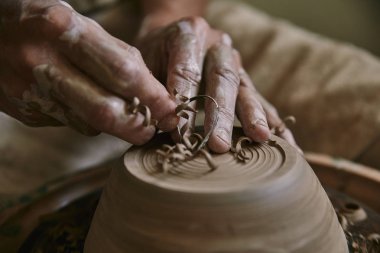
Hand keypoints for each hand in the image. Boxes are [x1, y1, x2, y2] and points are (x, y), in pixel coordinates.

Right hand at [0, 0, 178, 143]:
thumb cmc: (41, 20)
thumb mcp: (77, 21)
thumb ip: (113, 52)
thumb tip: (147, 89)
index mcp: (62, 29)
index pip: (121, 72)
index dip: (152, 96)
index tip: (171, 110)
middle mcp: (42, 62)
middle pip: (104, 110)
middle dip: (137, 126)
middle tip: (153, 129)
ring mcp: (30, 90)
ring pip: (88, 123)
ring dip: (114, 123)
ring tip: (124, 114)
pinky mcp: (24, 110)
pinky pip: (69, 122)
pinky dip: (87, 119)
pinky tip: (85, 103)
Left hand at [137, 17, 300, 152]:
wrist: (172, 38)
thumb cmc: (155, 56)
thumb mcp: (145, 66)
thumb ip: (154, 91)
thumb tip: (167, 126)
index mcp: (189, 33)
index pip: (187, 67)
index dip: (184, 96)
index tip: (178, 127)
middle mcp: (217, 45)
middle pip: (221, 79)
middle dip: (221, 114)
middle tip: (219, 144)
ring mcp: (234, 62)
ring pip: (244, 89)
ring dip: (252, 116)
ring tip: (260, 138)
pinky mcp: (244, 80)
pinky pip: (261, 100)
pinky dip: (273, 123)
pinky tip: (287, 142)